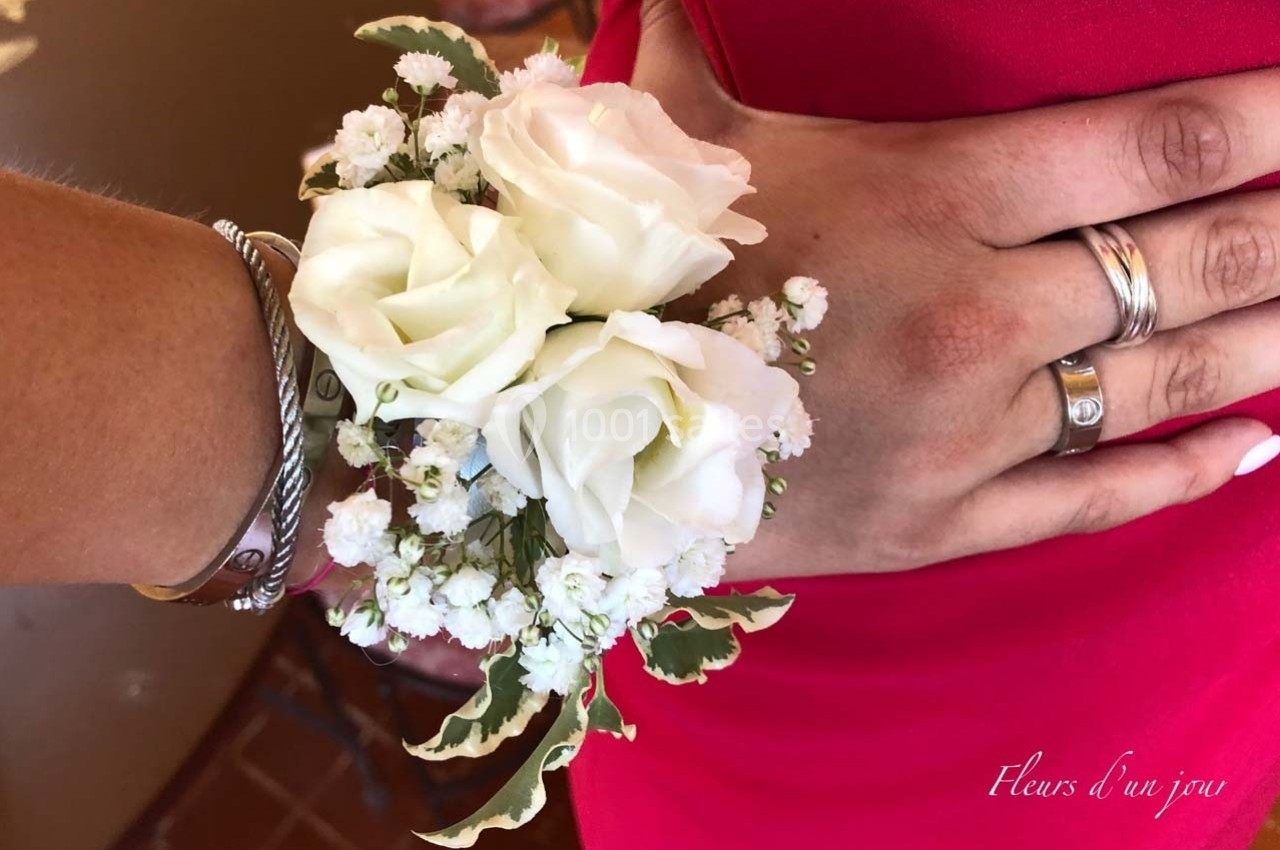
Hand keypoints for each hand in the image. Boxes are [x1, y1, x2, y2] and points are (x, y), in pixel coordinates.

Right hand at [634, 1, 1279, 576]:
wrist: (560, 442)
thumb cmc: (627, 272)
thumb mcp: (673, 140)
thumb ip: (700, 38)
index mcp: (928, 197)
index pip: (1157, 141)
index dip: (1272, 117)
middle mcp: (974, 314)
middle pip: (1194, 261)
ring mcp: (966, 431)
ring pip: (1164, 382)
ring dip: (1270, 342)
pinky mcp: (939, 522)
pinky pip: (1090, 498)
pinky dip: (1180, 473)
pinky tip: (1253, 447)